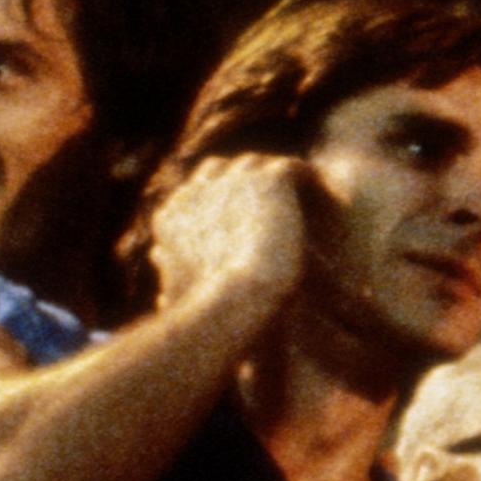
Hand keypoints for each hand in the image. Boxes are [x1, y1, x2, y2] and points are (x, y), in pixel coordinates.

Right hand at [147, 153, 307, 319]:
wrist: (236, 299)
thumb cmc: (206, 315)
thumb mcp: (178, 303)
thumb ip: (169, 293)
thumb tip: (159, 299)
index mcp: (170, 218)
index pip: (193, 193)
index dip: (218, 199)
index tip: (240, 214)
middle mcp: (196, 192)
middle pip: (221, 170)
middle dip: (243, 178)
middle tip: (270, 196)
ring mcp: (232, 181)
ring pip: (256, 165)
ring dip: (273, 178)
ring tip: (299, 194)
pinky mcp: (268, 180)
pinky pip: (290, 168)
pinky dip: (305, 177)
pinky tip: (321, 190)